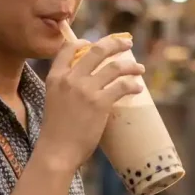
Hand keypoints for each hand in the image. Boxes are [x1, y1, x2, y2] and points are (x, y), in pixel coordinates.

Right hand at [37, 34, 144, 169]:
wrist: (57, 152)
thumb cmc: (56, 132)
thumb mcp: (54, 101)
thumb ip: (66, 88)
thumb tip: (88, 81)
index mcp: (55, 77)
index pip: (68, 48)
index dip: (85, 42)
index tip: (98, 43)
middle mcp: (70, 79)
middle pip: (96, 51)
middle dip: (115, 43)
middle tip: (128, 43)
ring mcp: (85, 90)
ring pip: (114, 67)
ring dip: (131, 66)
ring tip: (140, 69)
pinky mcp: (100, 103)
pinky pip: (122, 86)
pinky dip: (133, 85)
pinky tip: (138, 88)